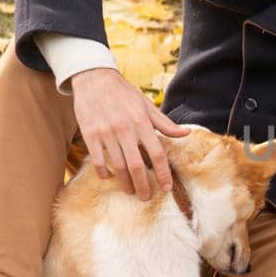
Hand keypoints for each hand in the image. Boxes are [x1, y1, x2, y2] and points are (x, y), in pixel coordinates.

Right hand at [69, 67, 188, 199]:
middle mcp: (125, 129)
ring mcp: (106, 133)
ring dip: (125, 182)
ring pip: (118, 166)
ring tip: (131, 190)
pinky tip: (110, 177)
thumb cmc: (124, 94)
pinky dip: (104, 172)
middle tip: (146, 197)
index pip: (157, 154)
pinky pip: (98, 160)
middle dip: (143, 185)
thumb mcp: (146, 105)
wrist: (94, 79)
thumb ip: (165, 123)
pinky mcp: (90, 135)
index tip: (166, 187)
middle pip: (137, 165)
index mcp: (142, 122)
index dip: (163, 173)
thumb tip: (185, 133)